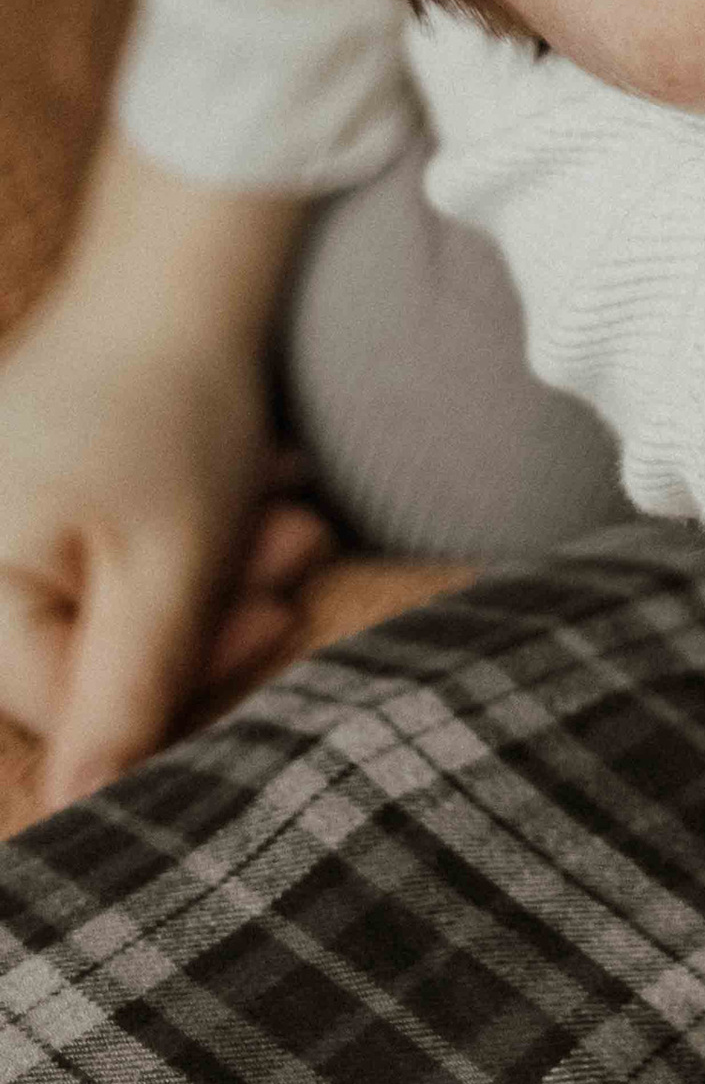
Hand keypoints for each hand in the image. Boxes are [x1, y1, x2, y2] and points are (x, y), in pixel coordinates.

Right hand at [0, 141, 326, 809]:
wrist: (178, 268)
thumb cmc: (167, 405)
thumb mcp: (165, 563)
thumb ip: (124, 695)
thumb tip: (82, 816)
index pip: (69, 707)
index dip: (183, 685)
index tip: (277, 624)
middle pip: (99, 654)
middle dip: (215, 614)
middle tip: (297, 554)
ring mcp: (7, 526)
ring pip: (126, 602)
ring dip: (222, 571)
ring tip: (290, 511)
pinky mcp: (45, 499)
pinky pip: (121, 555)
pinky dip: (196, 536)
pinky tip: (259, 490)